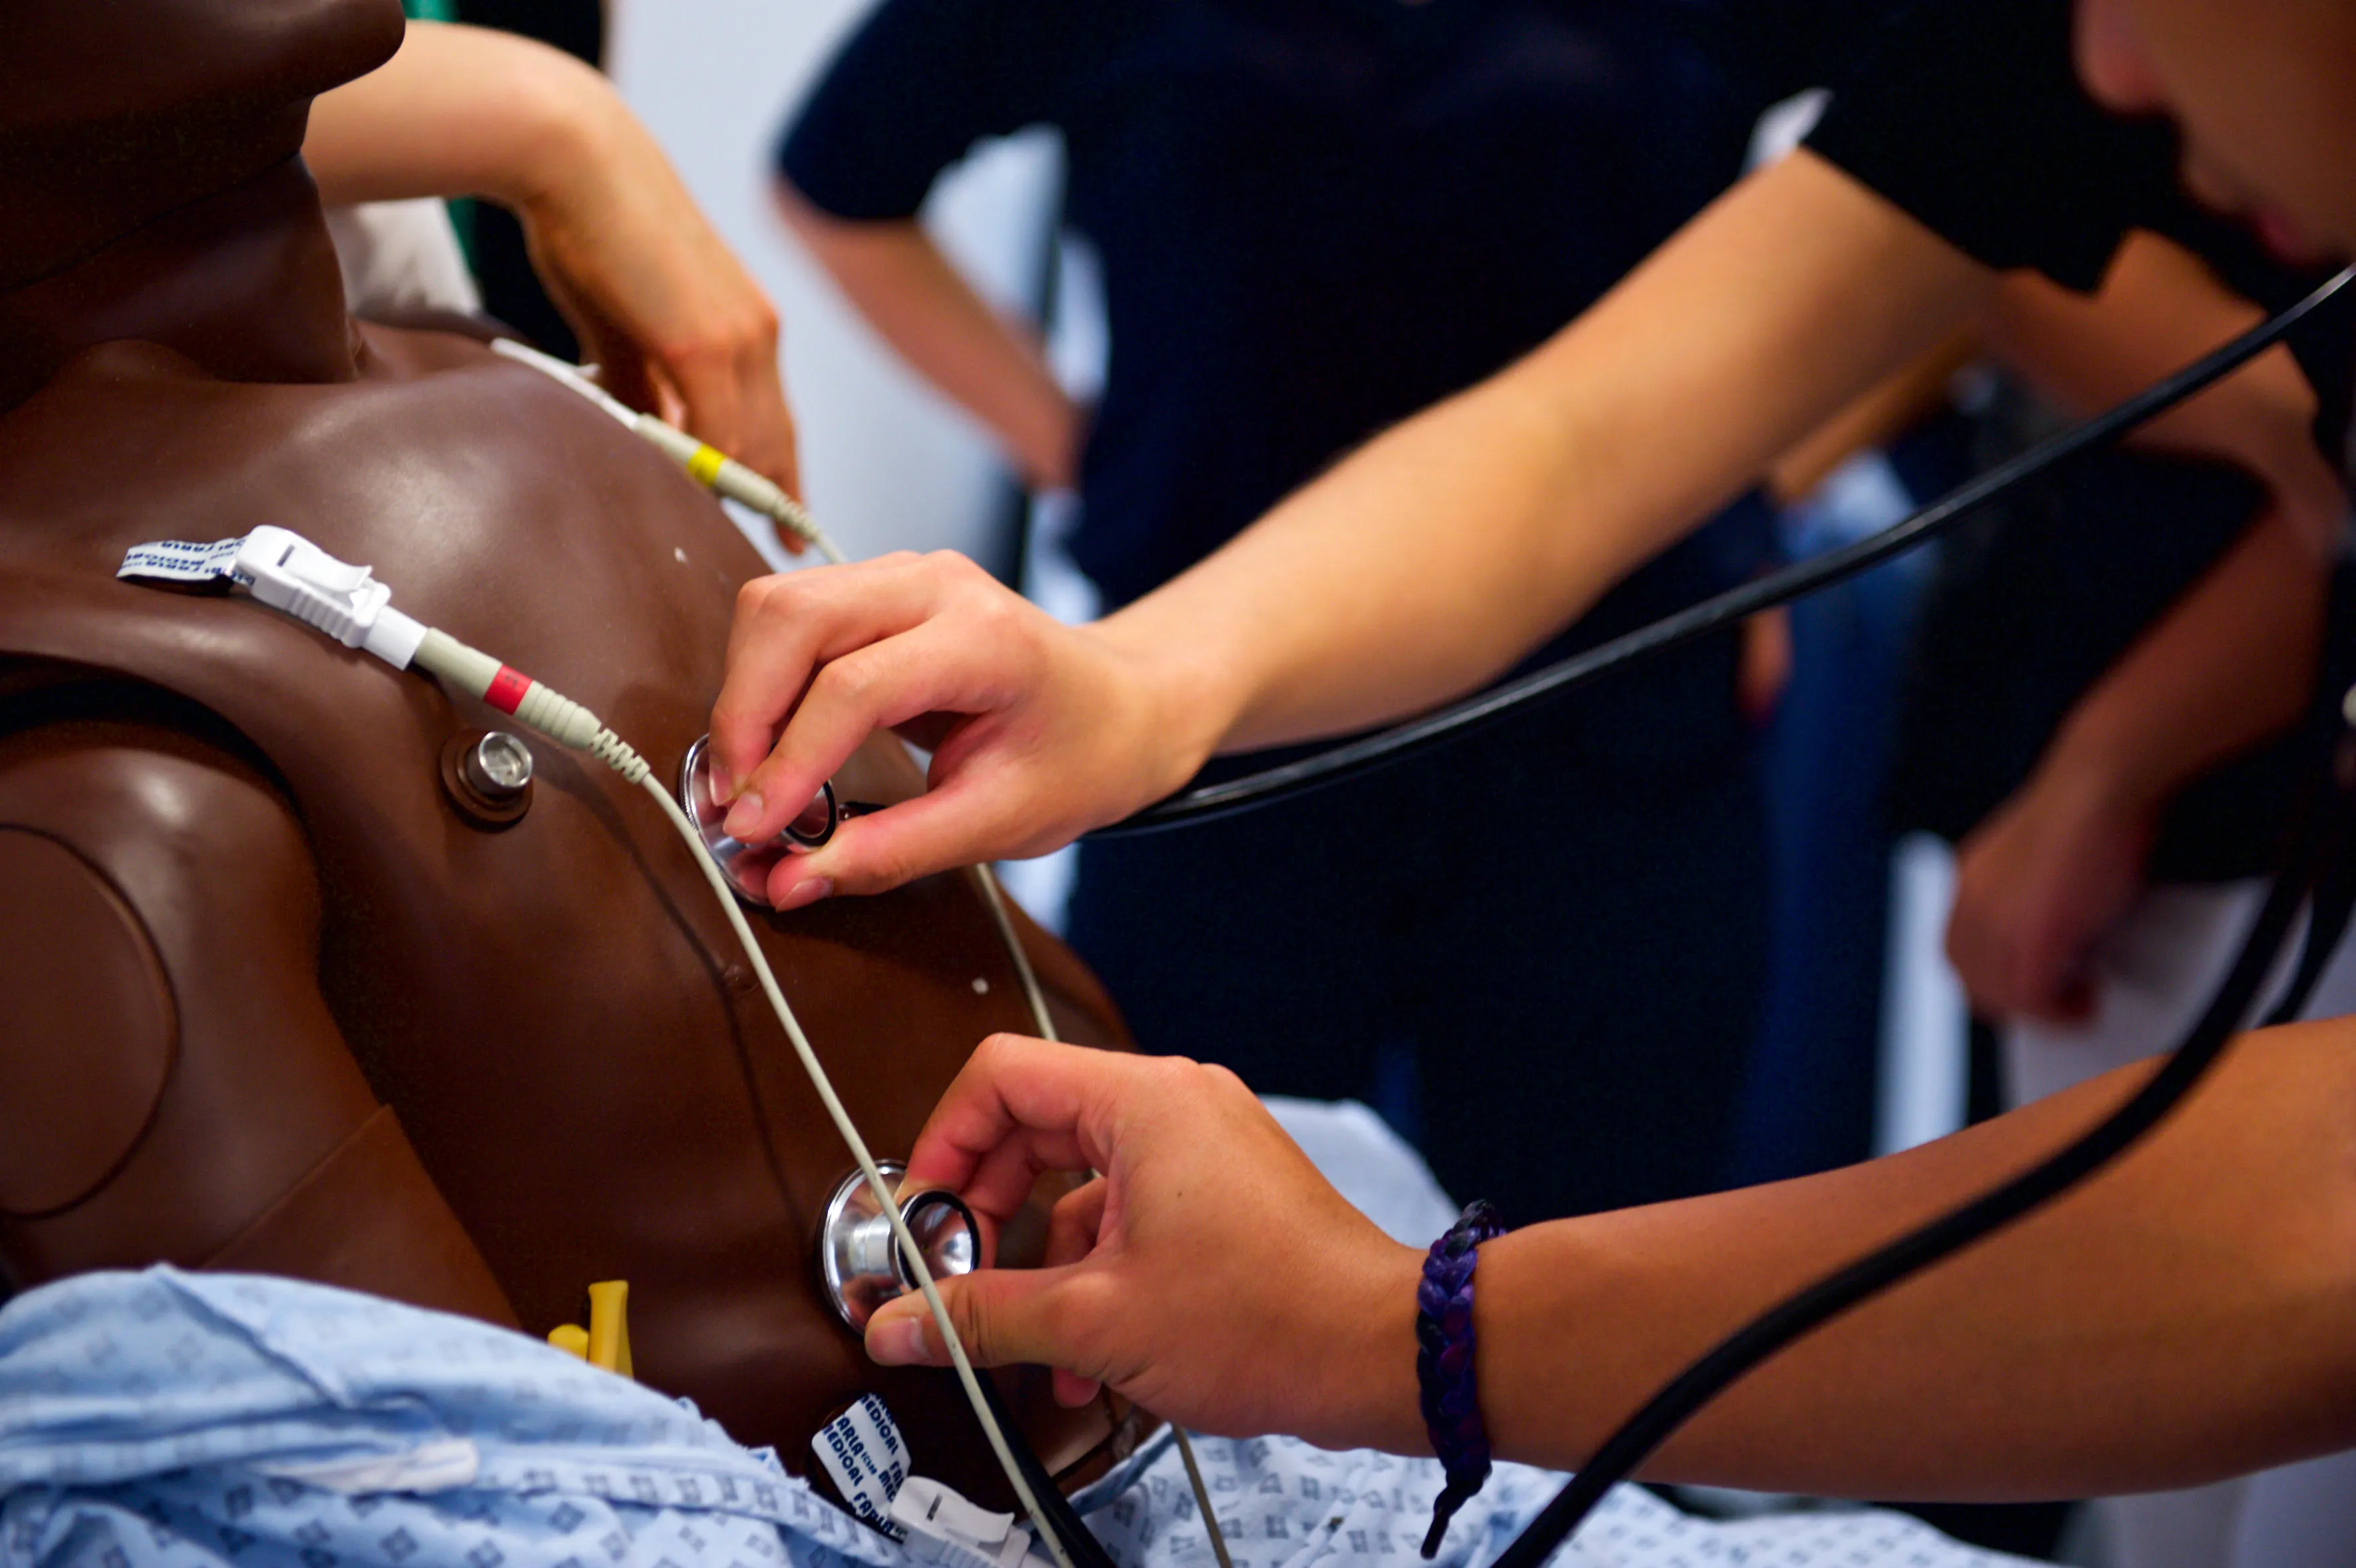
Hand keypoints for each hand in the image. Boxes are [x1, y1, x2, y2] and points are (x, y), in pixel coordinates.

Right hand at [518, 75, 801, 511]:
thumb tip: (647, 431)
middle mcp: (757, 336)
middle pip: (778, 441)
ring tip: (729, 536)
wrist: (579, 161)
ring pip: (752, 444)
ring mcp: (738, 340)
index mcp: (747, 328)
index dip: (782, 474)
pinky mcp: (704, 343)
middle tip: (785, 547)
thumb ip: (645, 385)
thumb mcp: (628, 326)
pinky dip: (709, 471)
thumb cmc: (593, 232)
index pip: (776, 420)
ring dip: (737, 494)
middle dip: (778, 500)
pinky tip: (693, 498)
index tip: (788, 520)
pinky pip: (718, 430)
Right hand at [707, 551, 1222, 904]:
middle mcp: (935, 585)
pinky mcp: (878, 588)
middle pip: (791, 617)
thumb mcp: (1001, 824)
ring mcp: (903, 574)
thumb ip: (893, 852)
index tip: (751, 830)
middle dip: (742, 715)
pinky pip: (790, 615)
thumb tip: (790, 880)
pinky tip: (772, 746)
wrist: (1125, 707)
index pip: (854, 686)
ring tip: (747, 782)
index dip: (789, 762)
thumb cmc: (1081, 759)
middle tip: (732, 806)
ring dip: (742, 693)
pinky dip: (761, 679)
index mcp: (984, 638)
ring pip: (775, 604)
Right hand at [864, 1036, 1424, 1448]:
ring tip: (1026, 1339)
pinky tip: (1085, 1356)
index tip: (923, 1217)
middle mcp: (1175, 1105)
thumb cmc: (1270, 1318)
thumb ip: (981, 1317)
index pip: (1000, 1076)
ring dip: (1041, 1261)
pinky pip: (1128, 1211)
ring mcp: (1204, 1146)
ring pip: (1079, 1181)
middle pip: (1034, 1128)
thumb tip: (898, 1325)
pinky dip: (1095, 1271)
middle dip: (988, 1214)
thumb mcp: (1096, 1322)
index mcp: (1142, 1101)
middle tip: (958, 1278)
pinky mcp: (1223, 1191)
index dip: (943, 1144)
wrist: (1381, 1354)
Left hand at [1945, 765, 2156, 1023]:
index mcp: (1970, 881)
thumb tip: (2056, 926)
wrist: (2100, 784)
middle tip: (2052, 1007)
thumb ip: (2030, 891)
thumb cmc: (2088, 806)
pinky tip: (2085, 1002)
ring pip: (2000, 995)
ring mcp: (1997, 924)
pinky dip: (2059, 1012)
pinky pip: (2032, 999)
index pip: (1958, 949)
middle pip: (1970, 979)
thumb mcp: (2043, 855)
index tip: (2022, 987)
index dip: (1988, 977)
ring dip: (2039, 1010)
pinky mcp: (2031, 939)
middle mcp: (1971, 903)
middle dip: (2010, 1001)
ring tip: (2075, 1004)